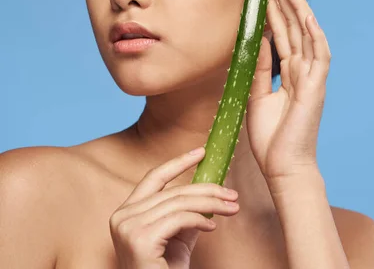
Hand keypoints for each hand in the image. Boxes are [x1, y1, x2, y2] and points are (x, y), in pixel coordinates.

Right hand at [109, 147, 239, 268]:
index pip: (154, 178)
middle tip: (232, 194)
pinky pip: (179, 219)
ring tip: (231, 208)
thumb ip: (185, 214)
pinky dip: (200, 220)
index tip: (202, 152)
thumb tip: (207, 192)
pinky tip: (212, 227)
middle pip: (172, 191)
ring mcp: (128, 227)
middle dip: (207, 189)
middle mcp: (122, 216)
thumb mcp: (176, 239)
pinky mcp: (140, 240)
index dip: (178, 162)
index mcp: (126, 212)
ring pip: (179, 202)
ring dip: (211, 204)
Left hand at [246, 0, 331, 182]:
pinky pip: (319, 56)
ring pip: (307, 34)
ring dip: (297, 8)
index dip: (274, 10)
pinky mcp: (316, 88)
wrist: (282, 168)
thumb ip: (259, 69)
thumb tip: (255, 42)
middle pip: (293, 27)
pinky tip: (306, 15)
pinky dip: (314, 35)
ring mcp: (311, 77)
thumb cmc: (271, 137)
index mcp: (289, 72)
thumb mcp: (257, 95)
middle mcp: (302, 70)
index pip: (281, 33)